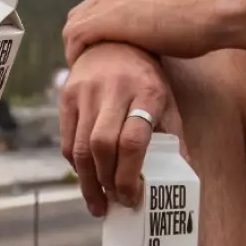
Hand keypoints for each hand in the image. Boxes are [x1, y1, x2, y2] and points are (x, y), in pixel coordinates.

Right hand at [60, 42, 186, 216]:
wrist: (113, 42)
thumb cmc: (146, 79)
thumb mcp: (166, 101)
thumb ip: (172, 137)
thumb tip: (179, 179)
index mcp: (147, 92)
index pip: (133, 141)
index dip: (130, 175)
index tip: (134, 197)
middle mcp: (114, 89)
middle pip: (103, 145)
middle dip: (108, 181)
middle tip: (117, 201)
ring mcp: (86, 91)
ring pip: (80, 147)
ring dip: (89, 182)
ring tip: (99, 203)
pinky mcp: (66, 95)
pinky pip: (66, 141)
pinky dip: (77, 166)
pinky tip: (88, 179)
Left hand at [63, 0, 216, 65]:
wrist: (211, 14)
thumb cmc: (198, 22)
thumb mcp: (163, 16)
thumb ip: (145, 23)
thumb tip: (144, 42)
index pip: (91, 9)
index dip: (88, 34)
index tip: (94, 57)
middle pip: (76, 17)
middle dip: (77, 43)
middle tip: (86, 68)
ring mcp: (108, 1)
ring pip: (72, 28)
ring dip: (74, 52)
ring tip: (85, 75)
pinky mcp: (108, 19)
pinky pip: (76, 38)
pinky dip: (76, 56)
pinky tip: (87, 73)